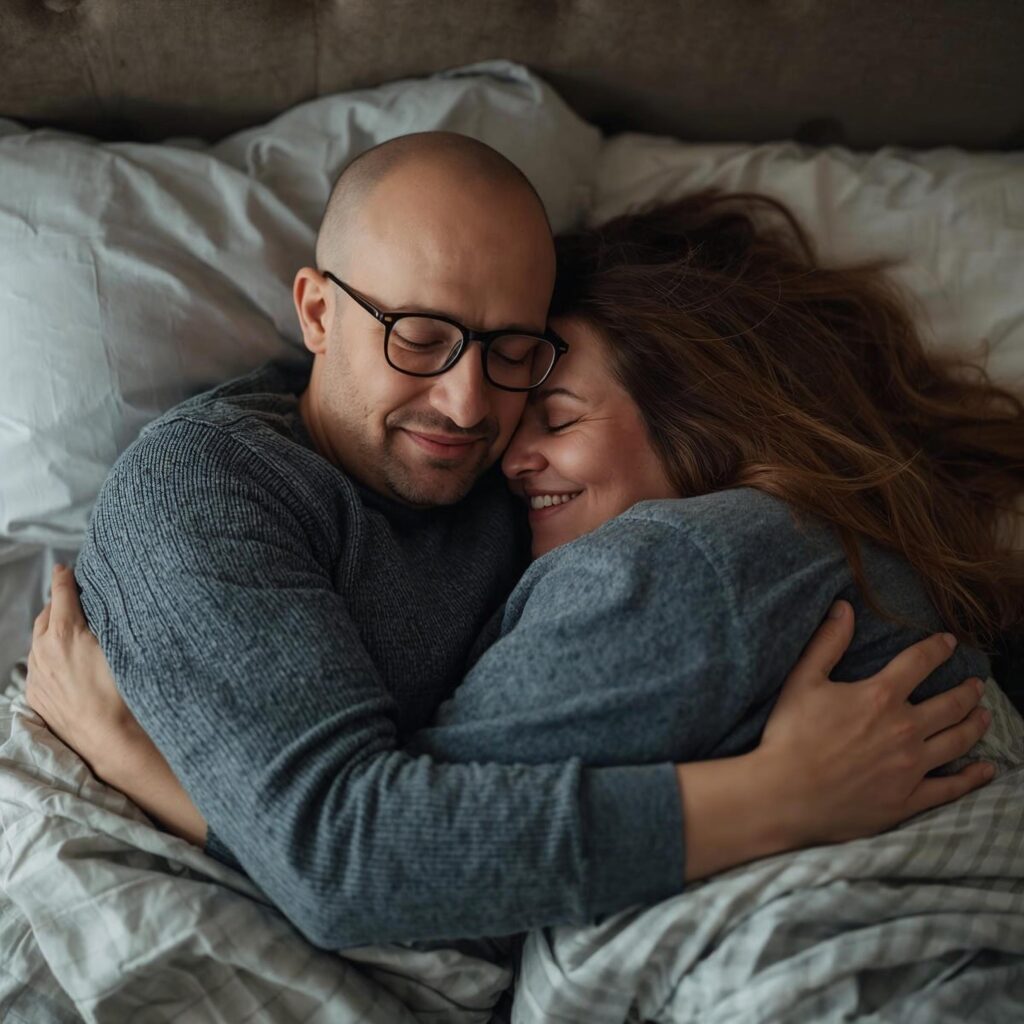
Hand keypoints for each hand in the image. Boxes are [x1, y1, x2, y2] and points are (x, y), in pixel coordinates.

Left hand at [26, 564, 207, 845]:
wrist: (111, 738)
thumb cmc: (123, 691)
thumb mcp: (120, 646)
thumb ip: (108, 620)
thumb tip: (107, 602)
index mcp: (65, 632)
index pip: (62, 594)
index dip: (66, 578)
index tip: (66, 568)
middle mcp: (43, 651)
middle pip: (46, 615)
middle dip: (59, 605)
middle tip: (74, 600)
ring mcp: (36, 675)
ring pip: (38, 641)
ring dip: (52, 631)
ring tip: (72, 631)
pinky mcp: (35, 696)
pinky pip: (38, 666)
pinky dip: (48, 657)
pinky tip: (65, 663)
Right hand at [759, 600, 992, 847]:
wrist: (785, 795)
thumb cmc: (789, 735)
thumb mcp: (802, 681)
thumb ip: (827, 642)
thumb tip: (844, 607)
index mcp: (880, 696)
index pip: (919, 663)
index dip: (937, 648)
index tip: (949, 642)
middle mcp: (904, 729)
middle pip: (949, 704)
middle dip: (967, 690)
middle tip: (976, 684)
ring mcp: (910, 766)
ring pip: (957, 740)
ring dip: (975, 725)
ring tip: (984, 715)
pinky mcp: (908, 798)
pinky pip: (951, 787)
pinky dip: (973, 777)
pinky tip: (986, 769)